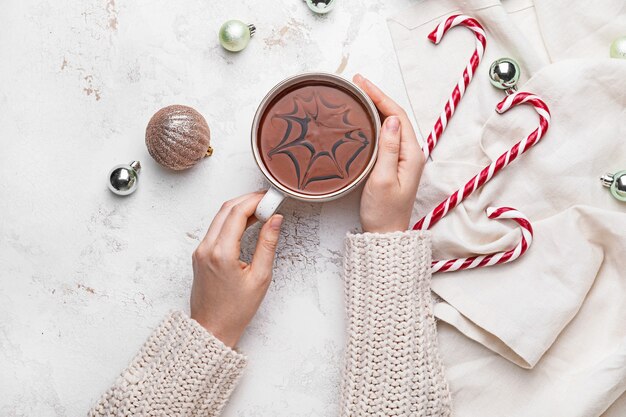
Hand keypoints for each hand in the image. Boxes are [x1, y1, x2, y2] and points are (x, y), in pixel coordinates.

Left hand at [190, 191, 283, 347]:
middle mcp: (206, 248)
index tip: (272, 198)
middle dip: (248, 199)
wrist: (211, 329)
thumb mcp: (260, 277)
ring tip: (262, 209)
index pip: (237, 213)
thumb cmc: (235, 310)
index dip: (256, 200)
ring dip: (240, 208)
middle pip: (226, 209)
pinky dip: (231, 220)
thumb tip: (275, 220)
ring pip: (219, 216)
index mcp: (222, 253)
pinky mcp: (200, 254)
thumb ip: (267, 244)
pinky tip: (247, 222)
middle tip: (268, 200)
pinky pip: (215, 228)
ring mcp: (200, 250)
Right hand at [353, 74, 424, 232]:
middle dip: (377, 97)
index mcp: (412, 154)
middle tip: (356, 83)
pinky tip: (363, 119)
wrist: (385, 235)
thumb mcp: (383, 179)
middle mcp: (411, 153)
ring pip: (391, 125)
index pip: (397, 115)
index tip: (361, 83)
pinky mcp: (395, 164)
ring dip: (376, 108)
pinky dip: (375, 123)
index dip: (379, 96)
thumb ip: (388, 148)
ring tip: (358, 95)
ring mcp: (404, 159)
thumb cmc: (383, 211)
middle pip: (395, 116)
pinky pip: (387, 136)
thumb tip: (390, 119)